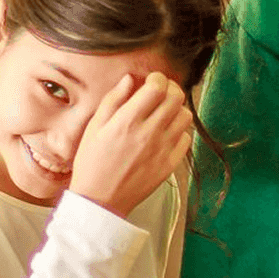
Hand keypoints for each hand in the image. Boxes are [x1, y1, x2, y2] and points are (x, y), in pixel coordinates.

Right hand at [68, 72, 192, 217]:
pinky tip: (165, 133)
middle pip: (176, 97)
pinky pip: (186, 139)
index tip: (150, 81)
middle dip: (170, 88)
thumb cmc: (92, 162)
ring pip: (185, 116)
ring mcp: (163, 150)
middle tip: (160, 92)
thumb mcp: (95, 126)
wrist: (100, 199)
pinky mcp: (170, 164)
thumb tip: (130, 79)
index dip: (157, 78)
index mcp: (128, 121)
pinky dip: (179, 131)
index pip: (157, 87)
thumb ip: (113, 99)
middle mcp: (150, 133)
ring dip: (176, 109)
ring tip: (163, 113)